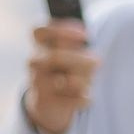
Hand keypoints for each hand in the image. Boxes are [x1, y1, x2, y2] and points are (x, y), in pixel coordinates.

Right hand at [24, 19, 96, 133]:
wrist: (48, 103)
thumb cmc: (65, 72)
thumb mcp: (70, 54)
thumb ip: (74, 44)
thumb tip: (84, 35)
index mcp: (40, 46)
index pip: (40, 32)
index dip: (62, 31)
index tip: (85, 34)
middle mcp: (35, 63)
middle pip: (56, 57)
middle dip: (82, 60)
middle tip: (98, 62)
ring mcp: (38, 83)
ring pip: (66, 81)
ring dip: (84, 80)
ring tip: (89, 82)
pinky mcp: (46, 102)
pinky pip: (72, 100)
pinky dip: (84, 99)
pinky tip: (87, 98)